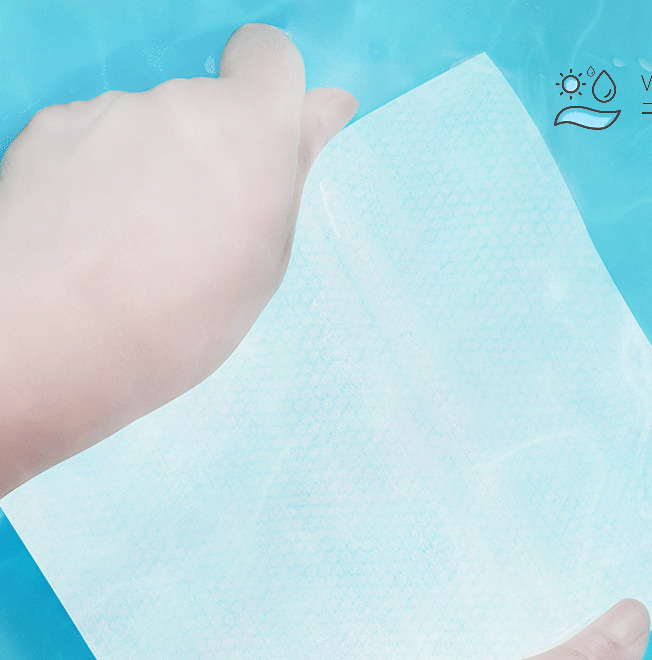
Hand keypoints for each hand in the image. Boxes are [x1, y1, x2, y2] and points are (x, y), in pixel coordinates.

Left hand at [0, 24, 356, 495]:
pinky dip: (92, 175)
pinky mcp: (49, 127)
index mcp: (249, 132)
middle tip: (193, 231)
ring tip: (133, 246)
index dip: (267, 90)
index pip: (270, 55)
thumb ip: (294, 170)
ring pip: (143, 127)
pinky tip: (88, 237)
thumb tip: (329, 105)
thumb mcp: (264, 261)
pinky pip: (88, 139)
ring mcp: (108, 111)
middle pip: (202, 106)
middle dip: (203, 152)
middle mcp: (178, 103)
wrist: (55, 340)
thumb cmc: (177, 321)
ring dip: (146, 167)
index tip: (258, 140)